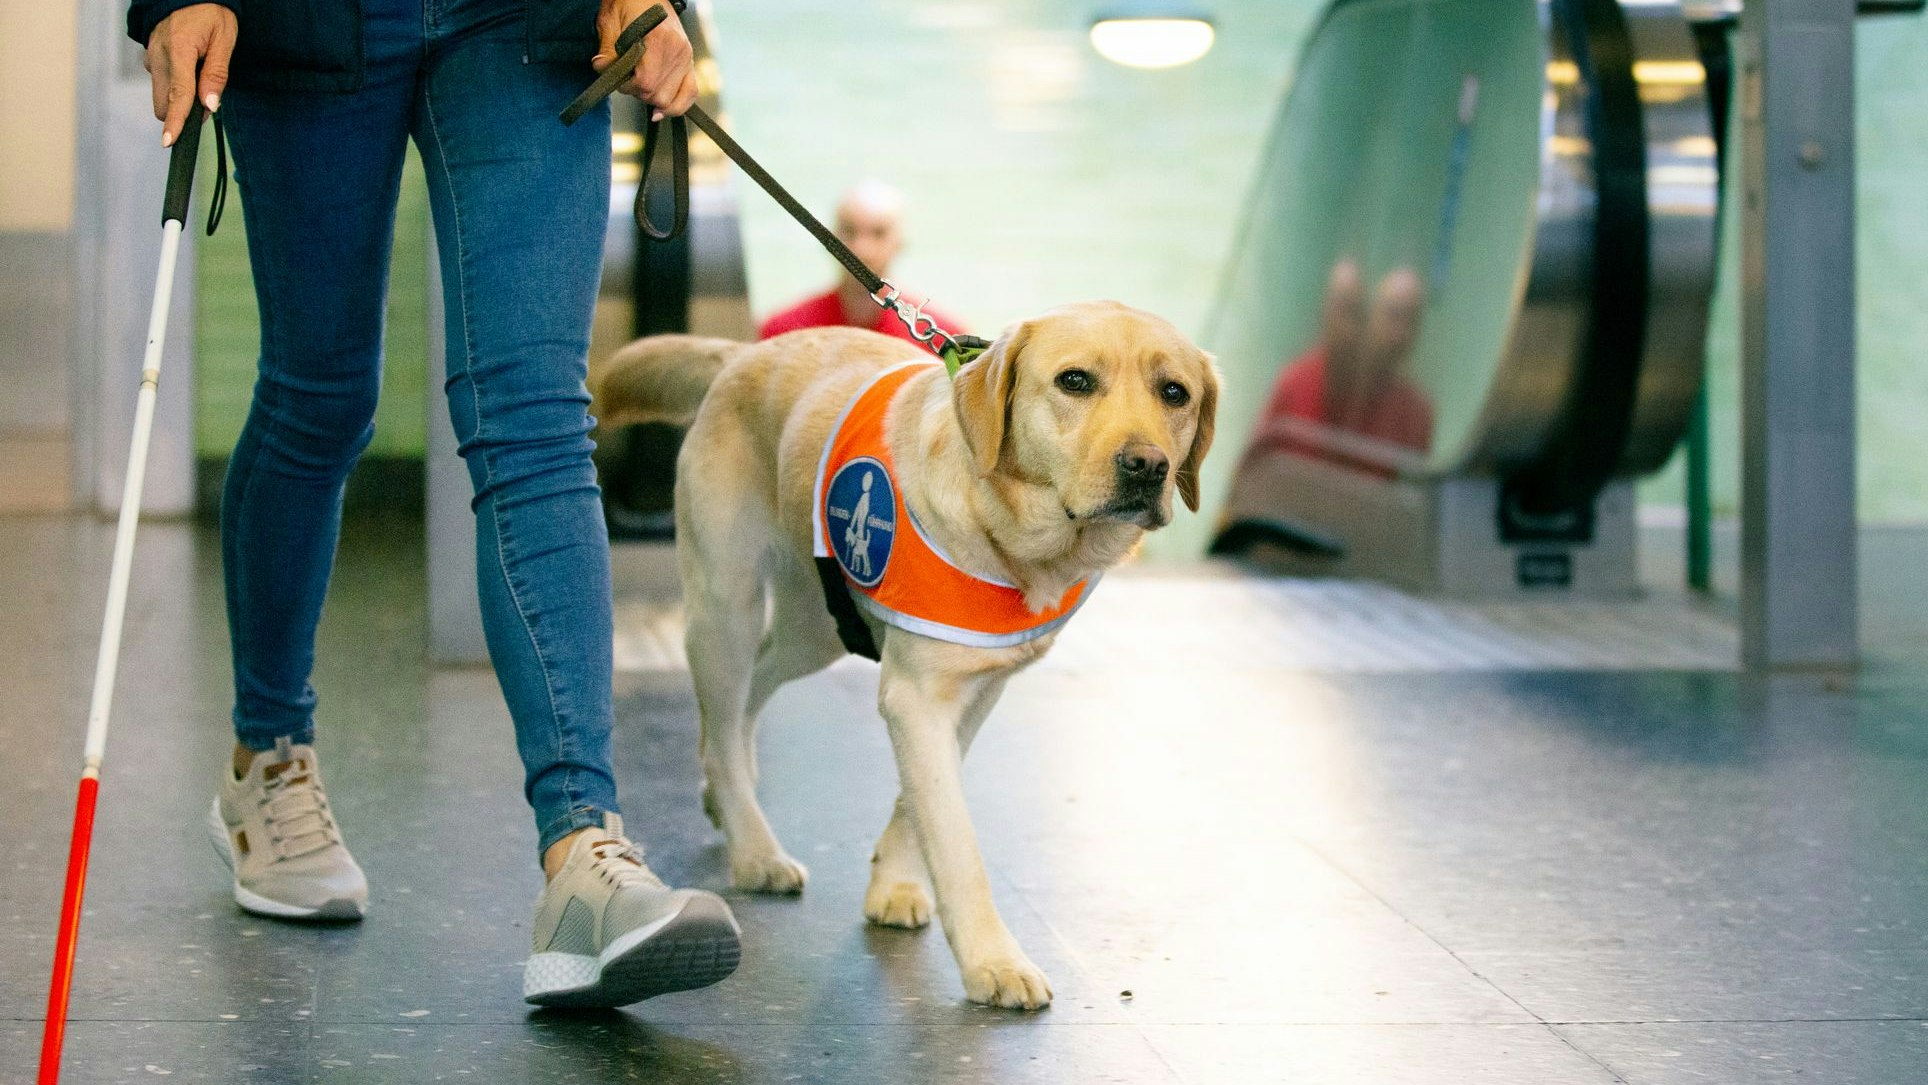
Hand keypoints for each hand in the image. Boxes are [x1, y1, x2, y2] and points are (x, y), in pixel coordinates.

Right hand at [144, 3, 237, 146]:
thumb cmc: (211, 13)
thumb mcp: (224, 39)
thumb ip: (217, 74)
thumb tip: (209, 106)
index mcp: (178, 50)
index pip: (177, 95)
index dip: (176, 121)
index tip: (169, 141)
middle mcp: (158, 56)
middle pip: (165, 103)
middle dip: (183, 111)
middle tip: (208, 95)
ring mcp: (150, 58)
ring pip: (162, 96)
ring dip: (180, 98)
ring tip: (200, 75)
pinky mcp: (150, 59)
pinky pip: (161, 83)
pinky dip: (175, 86)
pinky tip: (189, 70)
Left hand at [594, 0, 697, 120]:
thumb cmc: (627, 3)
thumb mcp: (610, 23)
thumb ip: (607, 50)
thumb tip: (601, 68)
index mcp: (658, 40)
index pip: (646, 83)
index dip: (628, 88)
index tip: (619, 81)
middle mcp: (677, 50)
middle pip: (659, 94)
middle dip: (640, 95)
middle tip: (628, 82)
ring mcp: (686, 57)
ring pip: (672, 99)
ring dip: (655, 100)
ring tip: (643, 89)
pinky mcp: (689, 60)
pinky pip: (691, 92)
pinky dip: (678, 105)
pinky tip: (663, 110)